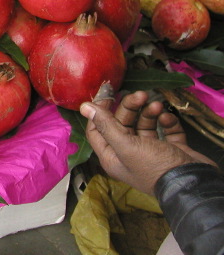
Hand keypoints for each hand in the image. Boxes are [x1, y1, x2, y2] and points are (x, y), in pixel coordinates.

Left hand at [80, 90, 216, 194]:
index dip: (100, 111)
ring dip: (149, 112)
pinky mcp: (170, 148)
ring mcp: (151, 151)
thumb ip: (105, 125)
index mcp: (112, 156)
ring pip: (144, 124)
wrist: (193, 183)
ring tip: (157, 106)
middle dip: (131, 107)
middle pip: (122, 123)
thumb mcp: (125, 145)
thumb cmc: (154, 166)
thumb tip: (84, 107)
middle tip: (141, 95)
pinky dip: (166, 122)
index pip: (97, 130)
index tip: (108, 94)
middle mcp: (128, 153)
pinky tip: (167, 118)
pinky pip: (164, 129)